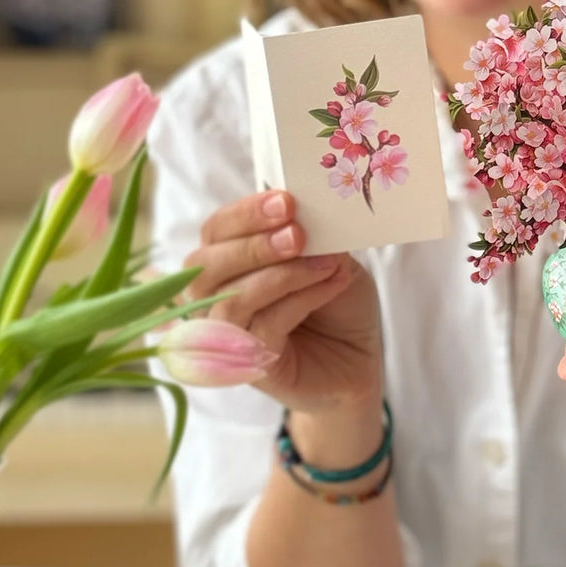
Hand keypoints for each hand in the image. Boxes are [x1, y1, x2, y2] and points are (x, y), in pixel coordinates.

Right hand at [183, 189, 381, 412]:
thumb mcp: (331, 259)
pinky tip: (330, 284)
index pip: (216, 231)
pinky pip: (263, 326)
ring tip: (324, 263)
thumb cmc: (338, 307)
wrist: (359, 361)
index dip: (245, 213)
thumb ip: (313, 238)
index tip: (284, 201)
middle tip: (297, 234)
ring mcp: (227, 335)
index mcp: (228, 262)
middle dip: (253, 245)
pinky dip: (299, 299)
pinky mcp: (248, 365)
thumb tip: (306, 215)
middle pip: (205, 266)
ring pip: (231, 299)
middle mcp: (215, 298)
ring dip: (280, 274)